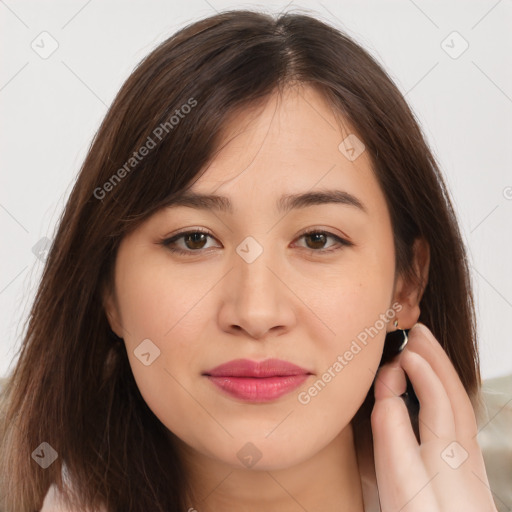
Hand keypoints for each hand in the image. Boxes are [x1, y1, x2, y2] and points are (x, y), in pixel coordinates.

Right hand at [371, 322, 497, 511]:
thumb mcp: (402, 491)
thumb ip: (394, 441)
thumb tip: (389, 397)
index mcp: (442, 463)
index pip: (436, 403)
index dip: (418, 372)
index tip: (399, 352)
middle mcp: (460, 462)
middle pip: (453, 399)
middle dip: (436, 361)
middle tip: (418, 332)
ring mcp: (467, 469)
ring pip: (460, 409)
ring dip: (443, 373)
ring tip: (425, 350)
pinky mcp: (467, 477)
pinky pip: (459, 421)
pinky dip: (447, 394)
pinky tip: (435, 392)